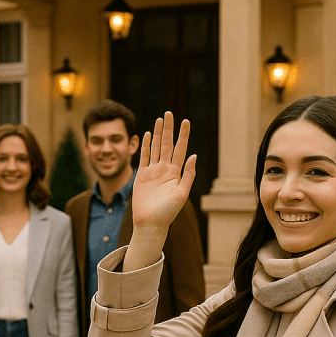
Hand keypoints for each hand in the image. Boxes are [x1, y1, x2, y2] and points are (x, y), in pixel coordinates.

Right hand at [132, 112, 195, 231]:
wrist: (151, 223)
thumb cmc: (168, 212)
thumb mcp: (182, 194)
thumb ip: (188, 175)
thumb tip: (194, 155)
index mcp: (176, 173)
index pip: (181, 149)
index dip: (183, 135)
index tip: (185, 121)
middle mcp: (165, 170)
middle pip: (167, 144)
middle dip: (169, 129)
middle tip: (169, 113)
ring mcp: (153, 172)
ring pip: (156, 148)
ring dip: (158, 133)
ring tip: (160, 119)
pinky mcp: (141, 176)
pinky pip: (144, 157)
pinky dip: (146, 145)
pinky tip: (148, 134)